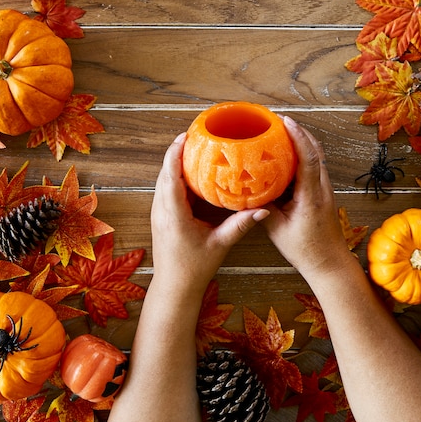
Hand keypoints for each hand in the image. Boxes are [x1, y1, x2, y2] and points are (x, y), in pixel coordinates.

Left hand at [150, 132, 269, 299]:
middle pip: (164, 172)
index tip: (185, 136)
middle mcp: (161, 210)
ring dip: (175, 162)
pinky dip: (175, 175)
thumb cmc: (194, 268)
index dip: (175, 153)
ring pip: (163, 180)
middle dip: (176, 151)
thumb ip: (240, 225)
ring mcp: (158, 212)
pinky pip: (166, 189)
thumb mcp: (220, 244)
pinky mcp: (161, 215)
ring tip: (193, 147)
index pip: (170, 176)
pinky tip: (191, 171)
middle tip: (195, 135)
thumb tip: (262, 209)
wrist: (174, 286)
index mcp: (173, 215)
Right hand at [262, 118, 350, 282]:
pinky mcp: (322, 193)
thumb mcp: (277, 229)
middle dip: (298, 131)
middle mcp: (322, 188)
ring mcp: (325, 189)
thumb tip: (247, 189)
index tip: (285, 121)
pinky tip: (285, 156)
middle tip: (277, 121)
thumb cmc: (305, 250)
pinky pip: (313, 167)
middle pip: (315, 150)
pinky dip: (301, 155)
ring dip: (301, 141)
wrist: (329, 263)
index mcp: (311, 196)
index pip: (308, 158)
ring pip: (316, 157)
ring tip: (280, 133)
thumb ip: (263, 207)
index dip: (297, 137)